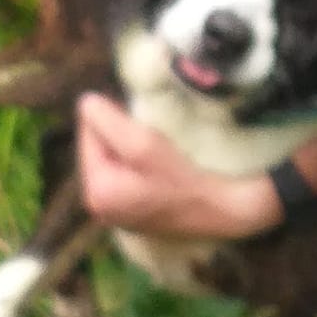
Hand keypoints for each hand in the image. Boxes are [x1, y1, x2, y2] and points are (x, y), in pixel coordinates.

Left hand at [76, 94, 282, 239]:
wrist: (230, 214)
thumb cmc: (188, 181)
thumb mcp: (143, 145)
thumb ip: (108, 121)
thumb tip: (86, 101)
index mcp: (96, 192)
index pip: (89, 131)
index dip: (116, 115)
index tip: (147, 119)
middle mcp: (102, 208)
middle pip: (103, 147)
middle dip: (123, 133)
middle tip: (157, 134)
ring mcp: (121, 214)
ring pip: (119, 159)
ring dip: (136, 146)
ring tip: (164, 149)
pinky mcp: (141, 214)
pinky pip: (133, 176)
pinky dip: (146, 164)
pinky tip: (167, 166)